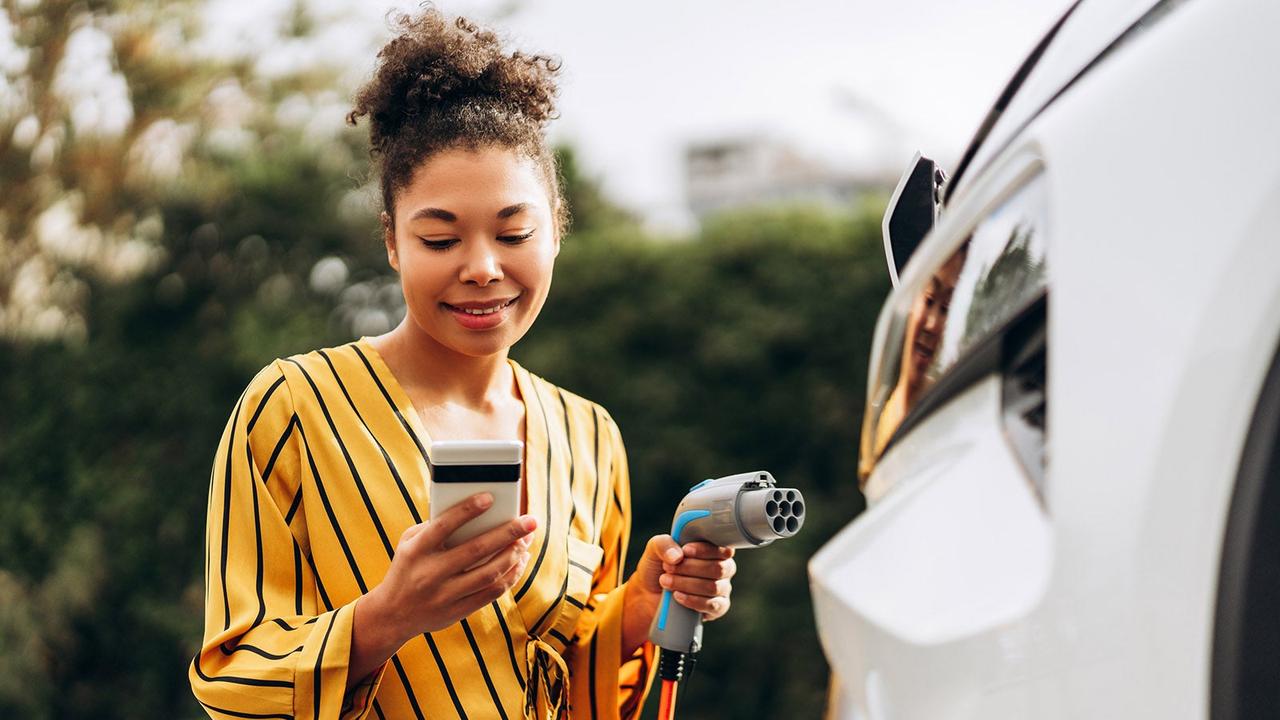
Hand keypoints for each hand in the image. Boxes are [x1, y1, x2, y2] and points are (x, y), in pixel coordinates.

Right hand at [363, 493, 536, 646]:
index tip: (490, 497)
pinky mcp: (458, 611)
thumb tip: (475, 511)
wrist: (393, 614)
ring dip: (514, 555)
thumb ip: (434, 526)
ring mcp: (445, 595)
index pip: (444, 526)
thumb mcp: (409, 543)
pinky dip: (511, 575)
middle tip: (530, 521)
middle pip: (477, 549)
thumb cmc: (407, 567)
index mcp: (417, 551)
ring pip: (490, 573)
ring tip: (527, 540)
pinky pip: (492, 593)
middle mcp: (431, 573)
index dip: (467, 510)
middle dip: (509, 533)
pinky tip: (519, 561)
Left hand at [622, 535, 736, 655]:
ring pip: (714, 587)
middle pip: (718, 568)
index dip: (705, 550)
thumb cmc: (657, 569)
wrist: (648, 596)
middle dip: (690, 568)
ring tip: (666, 581)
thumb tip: (677, 556)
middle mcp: (722, 569)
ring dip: (687, 584)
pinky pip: (713, 606)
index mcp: (713, 550)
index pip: (723, 549)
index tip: (685, 551)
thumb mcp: (654, 550)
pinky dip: (693, 600)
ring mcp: (721, 589)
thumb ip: (663, 544)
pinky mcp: (717, 608)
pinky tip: (677, 596)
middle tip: (668, 568)